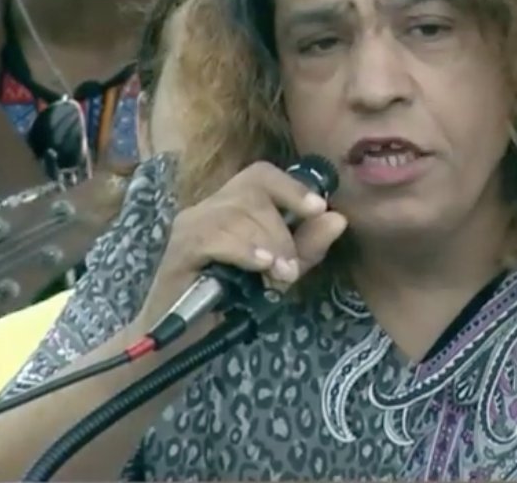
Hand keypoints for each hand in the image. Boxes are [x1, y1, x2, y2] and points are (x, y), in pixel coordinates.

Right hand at [135, 161, 348, 332]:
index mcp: (233, 206)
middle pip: (252, 189)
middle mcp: (209, 207)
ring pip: (235, 211)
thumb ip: (307, 247)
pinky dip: (242, 249)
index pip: (261, 174)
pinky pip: (213, 235)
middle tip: (291, 266)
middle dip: (281, 226)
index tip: (318, 208)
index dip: (292, 186)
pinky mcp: (178, 249)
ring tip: (278, 273)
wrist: (182, 341)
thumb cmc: (228, 302)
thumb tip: (338, 218)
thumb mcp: (278, 273)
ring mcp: (190, 225)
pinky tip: (259, 266)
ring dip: (267, 241)